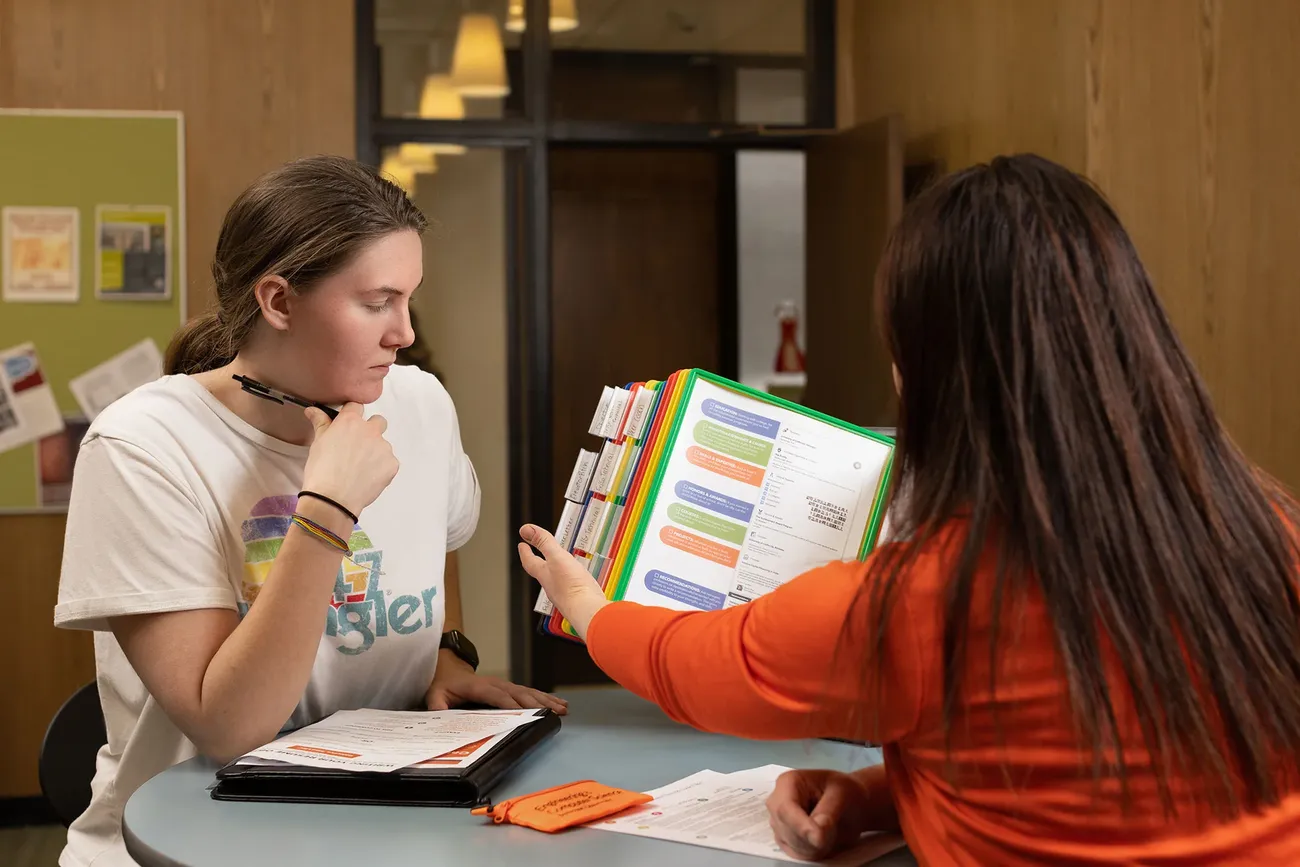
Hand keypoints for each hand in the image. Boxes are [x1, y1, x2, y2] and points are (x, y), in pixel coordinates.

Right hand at [301, 403, 398, 517]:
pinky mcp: (392, 464)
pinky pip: (388, 462)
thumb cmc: (321, 471)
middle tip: (358, 447)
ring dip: (375, 452)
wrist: (333, 499)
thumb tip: (312, 410)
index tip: (348, 426)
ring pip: (383, 445)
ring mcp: (384, 447)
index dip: (352, 415)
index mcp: (350, 422)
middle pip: (378, 421)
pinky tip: (367, 478)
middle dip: (371, 430)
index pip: (356, 406)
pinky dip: (381, 469)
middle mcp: (370, 431)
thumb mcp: (318, 443)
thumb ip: (320, 423)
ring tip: (360, 469)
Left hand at [426, 653, 567, 713]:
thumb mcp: (434, 695)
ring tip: (562, 709)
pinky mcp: (509, 687)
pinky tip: (558, 703)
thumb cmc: (443, 685)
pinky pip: (529, 692)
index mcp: (478, 686)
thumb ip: (437, 705)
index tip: (525, 712)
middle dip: (536, 703)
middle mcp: (495, 683)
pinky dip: (544, 698)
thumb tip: (441, 715)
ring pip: (528, 692)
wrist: (449, 671)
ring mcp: (504, 684)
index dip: (511, 703)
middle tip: (552, 713)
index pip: (496, 695)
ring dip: (545, 701)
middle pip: (518, 693)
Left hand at [516, 524, 608, 639]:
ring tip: (559, 565)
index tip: (522, 545)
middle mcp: (552, 586)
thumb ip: (544, 542)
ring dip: (555, 572)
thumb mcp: (557, 557)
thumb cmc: (571, 586)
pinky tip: (578, 579)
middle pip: (541, 572)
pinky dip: (571, 580)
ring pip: (556, 581)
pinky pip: (571, 587)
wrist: (588, 610)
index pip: (530, 562)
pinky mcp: (578, 599)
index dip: (525, 552)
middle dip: (538, 562)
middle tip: (537, 554)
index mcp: (544, 575)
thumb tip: (525, 529)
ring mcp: (565, 594)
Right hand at [766, 769, 876, 860]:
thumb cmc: (845, 792)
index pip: (785, 809)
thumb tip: (816, 835)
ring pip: (791, 844)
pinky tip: (824, 839)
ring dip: (815, 845)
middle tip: (834, 830)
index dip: (801, 827)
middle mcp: (777, 802)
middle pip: (786, 829)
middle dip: (812, 838)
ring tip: (831, 831)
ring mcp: (778, 821)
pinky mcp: (784, 837)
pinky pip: (795, 853)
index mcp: (788, 782)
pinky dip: (813, 852)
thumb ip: (827, 813)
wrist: (850, 801)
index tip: (821, 839)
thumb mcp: (841, 795)